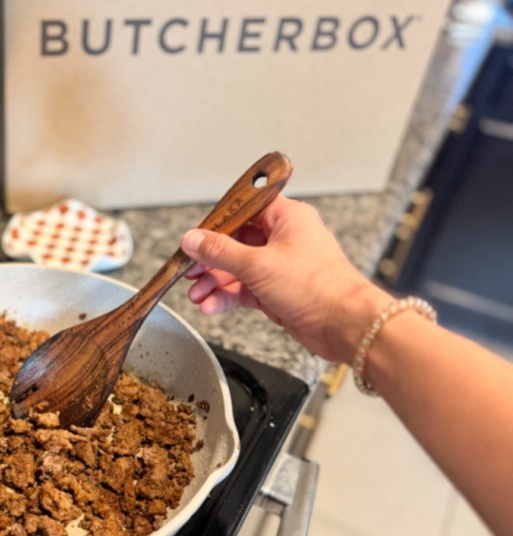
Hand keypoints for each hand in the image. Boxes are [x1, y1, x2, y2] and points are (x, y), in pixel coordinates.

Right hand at [180, 195, 391, 362]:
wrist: (345, 325)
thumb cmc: (318, 287)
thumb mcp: (257, 264)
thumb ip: (219, 251)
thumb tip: (193, 239)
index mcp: (286, 218)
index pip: (242, 210)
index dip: (215, 224)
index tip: (193, 238)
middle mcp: (284, 239)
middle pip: (235, 242)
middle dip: (209, 259)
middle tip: (189, 269)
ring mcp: (281, 266)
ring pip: (237, 269)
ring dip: (215, 281)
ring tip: (197, 294)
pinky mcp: (278, 292)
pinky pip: (244, 290)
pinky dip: (227, 297)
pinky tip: (211, 305)